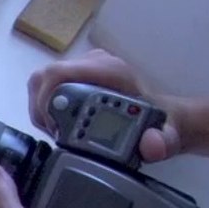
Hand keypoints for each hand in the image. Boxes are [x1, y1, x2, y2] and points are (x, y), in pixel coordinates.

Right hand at [27, 49, 180, 162]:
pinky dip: (46, 107)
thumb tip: (150, 145)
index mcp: (110, 70)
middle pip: (45, 77)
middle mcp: (93, 62)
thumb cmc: (161, 123)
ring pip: (42, 81)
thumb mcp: (167, 137)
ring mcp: (82, 66)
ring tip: (55, 130)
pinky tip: (58, 124)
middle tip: (53, 133)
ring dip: (41, 108)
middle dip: (41, 108)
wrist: (163, 115)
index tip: (55, 129)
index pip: (60, 73)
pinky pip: (47, 85)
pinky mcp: (75, 74)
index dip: (46, 100)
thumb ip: (162, 142)